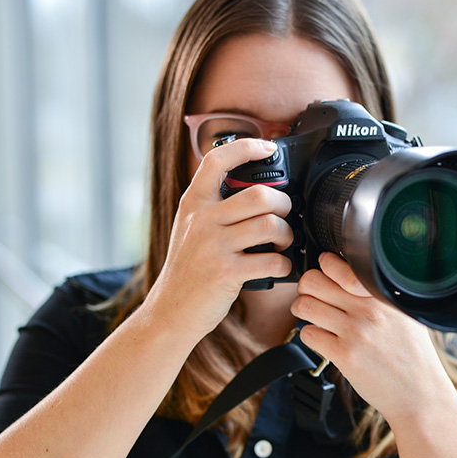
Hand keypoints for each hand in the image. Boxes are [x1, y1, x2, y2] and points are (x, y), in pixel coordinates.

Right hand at [145, 139, 292, 340]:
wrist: (170, 311)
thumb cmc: (188, 270)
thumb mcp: (190, 229)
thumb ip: (213, 207)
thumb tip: (256, 191)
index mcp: (193, 204)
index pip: (216, 160)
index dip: (246, 147)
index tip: (267, 146)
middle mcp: (201, 220)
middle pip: (259, 194)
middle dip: (283, 204)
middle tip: (284, 216)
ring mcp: (213, 246)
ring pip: (269, 224)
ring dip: (286, 234)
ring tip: (283, 242)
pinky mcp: (226, 273)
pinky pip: (271, 260)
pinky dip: (283, 264)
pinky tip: (278, 266)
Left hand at [290, 252, 454, 423]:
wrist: (419, 393)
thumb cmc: (413, 355)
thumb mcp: (405, 315)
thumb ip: (379, 295)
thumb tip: (349, 278)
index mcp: (381, 294)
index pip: (336, 265)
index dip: (324, 269)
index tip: (325, 277)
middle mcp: (368, 309)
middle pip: (313, 282)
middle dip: (306, 289)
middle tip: (312, 298)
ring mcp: (354, 332)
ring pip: (304, 306)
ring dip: (302, 311)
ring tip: (313, 318)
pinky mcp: (344, 355)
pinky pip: (308, 334)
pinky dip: (310, 335)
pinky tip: (323, 340)